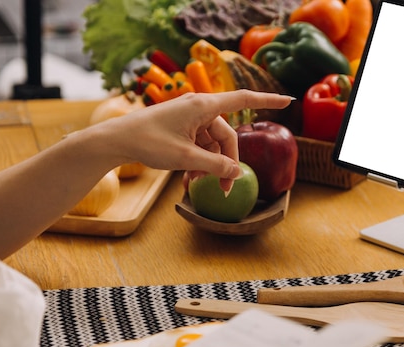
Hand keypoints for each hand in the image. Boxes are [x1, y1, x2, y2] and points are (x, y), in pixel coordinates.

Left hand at [98, 90, 292, 191]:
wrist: (115, 141)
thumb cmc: (148, 142)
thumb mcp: (185, 158)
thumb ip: (215, 165)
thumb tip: (237, 173)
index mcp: (203, 106)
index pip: (243, 100)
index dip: (267, 101)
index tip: (288, 100)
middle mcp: (199, 109)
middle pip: (226, 136)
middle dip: (226, 163)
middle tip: (225, 189)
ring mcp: (189, 119)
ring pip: (212, 144)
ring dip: (209, 166)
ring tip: (197, 185)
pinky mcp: (180, 128)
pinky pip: (199, 145)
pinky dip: (198, 161)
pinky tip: (190, 180)